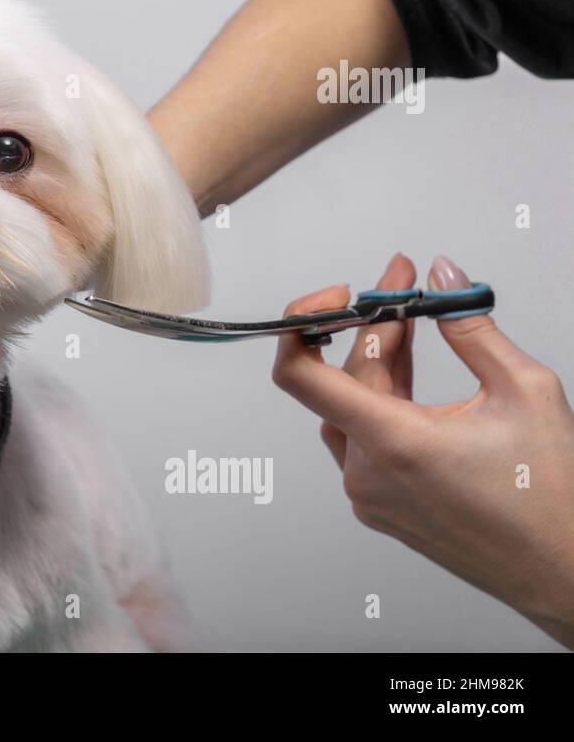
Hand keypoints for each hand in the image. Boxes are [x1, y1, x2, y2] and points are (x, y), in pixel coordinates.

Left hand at [272, 253, 573, 647]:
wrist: (564, 572)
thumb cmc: (553, 497)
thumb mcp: (523, 391)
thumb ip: (469, 327)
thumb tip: (441, 276)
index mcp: (392, 444)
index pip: (300, 376)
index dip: (304, 322)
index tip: (341, 294)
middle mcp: (367, 474)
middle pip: (342, 381)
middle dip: (372, 326)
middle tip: (404, 285)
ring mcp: (369, 496)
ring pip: (351, 409)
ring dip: (377, 362)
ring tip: (410, 322)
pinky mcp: (380, 507)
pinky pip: (363, 439)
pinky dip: (382, 400)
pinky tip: (409, 372)